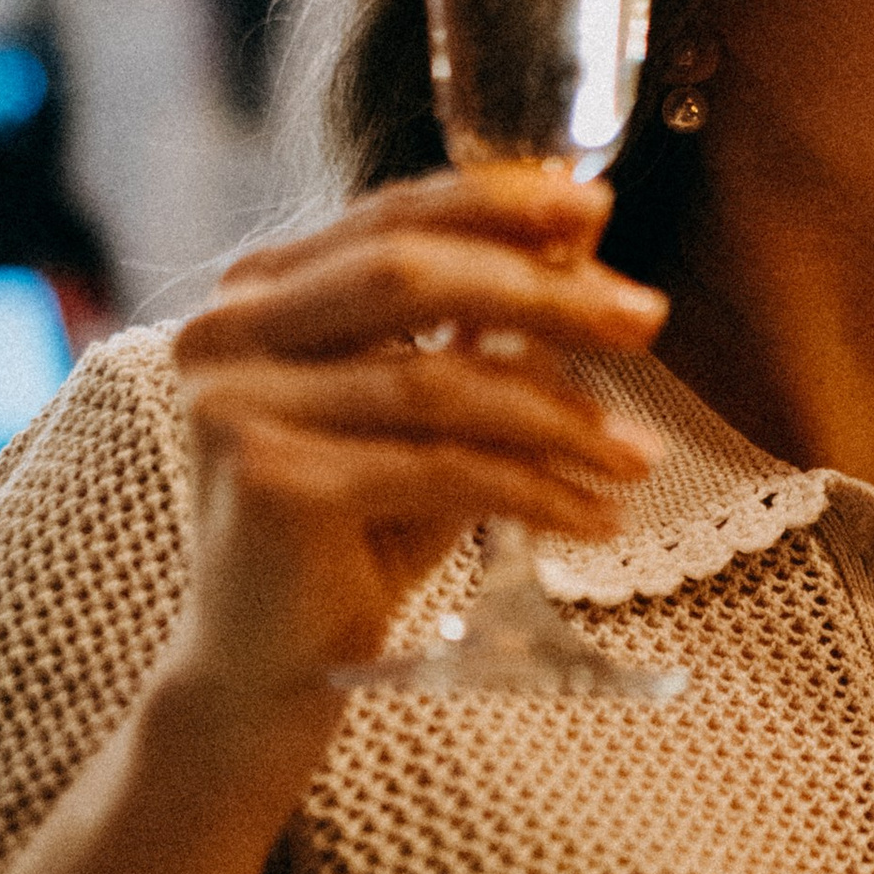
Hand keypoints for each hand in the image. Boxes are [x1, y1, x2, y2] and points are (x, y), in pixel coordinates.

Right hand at [161, 166, 666, 754]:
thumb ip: (484, 326)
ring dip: (559, 415)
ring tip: (638, 453)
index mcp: (258, 293)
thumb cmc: (357, 531)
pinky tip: (596, 517)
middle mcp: (227, 333)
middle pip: (408, 279)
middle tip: (646, 318)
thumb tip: (581, 233)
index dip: (494, 204)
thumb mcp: (430, 414)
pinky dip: (534, 491)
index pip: (387, 220)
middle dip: (541, 293)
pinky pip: (438, 468)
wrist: (271, 669)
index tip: (595, 208)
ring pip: (436, 382)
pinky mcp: (269, 482)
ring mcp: (236, 406)